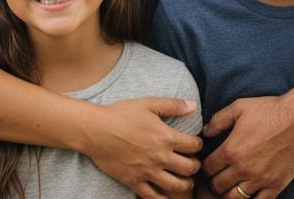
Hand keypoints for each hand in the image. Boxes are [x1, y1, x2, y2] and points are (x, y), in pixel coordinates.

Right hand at [86, 97, 202, 198]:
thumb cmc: (121, 114)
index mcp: (165, 137)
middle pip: (189, 168)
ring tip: (185, 181)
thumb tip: (193, 105)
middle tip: (192, 163)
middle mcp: (160, 157)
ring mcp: (147, 171)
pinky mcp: (134, 182)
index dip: (198, 144)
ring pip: (176, 185)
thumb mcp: (148, 104)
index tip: (195, 144)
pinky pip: (153, 197)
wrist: (95, 130)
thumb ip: (173, 105)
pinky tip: (167, 197)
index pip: (194, 145)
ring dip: (185, 184)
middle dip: (195, 166)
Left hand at [202, 96, 293, 198]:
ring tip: (231, 185)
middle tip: (217, 177)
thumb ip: (218, 120)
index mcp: (231, 150)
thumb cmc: (269, 110)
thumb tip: (204, 133)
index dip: (205, 168)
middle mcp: (243, 168)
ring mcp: (260, 179)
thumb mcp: (239, 107)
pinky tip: (249, 192)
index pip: (208, 169)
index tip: (209, 165)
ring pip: (234, 198)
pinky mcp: (276, 185)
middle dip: (214, 182)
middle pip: (218, 186)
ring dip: (229, 193)